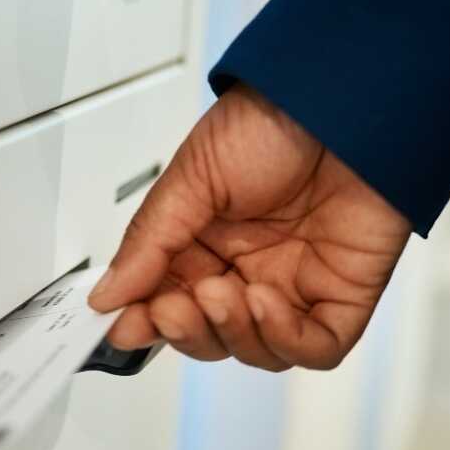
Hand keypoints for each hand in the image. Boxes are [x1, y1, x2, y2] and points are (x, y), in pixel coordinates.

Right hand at [88, 84, 411, 370]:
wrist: (343, 98)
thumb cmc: (274, 120)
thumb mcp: (192, 177)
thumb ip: (149, 242)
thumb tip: (105, 296)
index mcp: (208, 242)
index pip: (170, 303)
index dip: (147, 323)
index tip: (124, 327)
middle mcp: (251, 267)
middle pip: (211, 336)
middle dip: (188, 331)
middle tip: (173, 307)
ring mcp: (297, 284)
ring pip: (258, 351)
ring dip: (232, 334)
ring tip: (220, 293)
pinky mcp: (344, 294)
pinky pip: (316, 347)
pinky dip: (286, 340)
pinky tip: (265, 303)